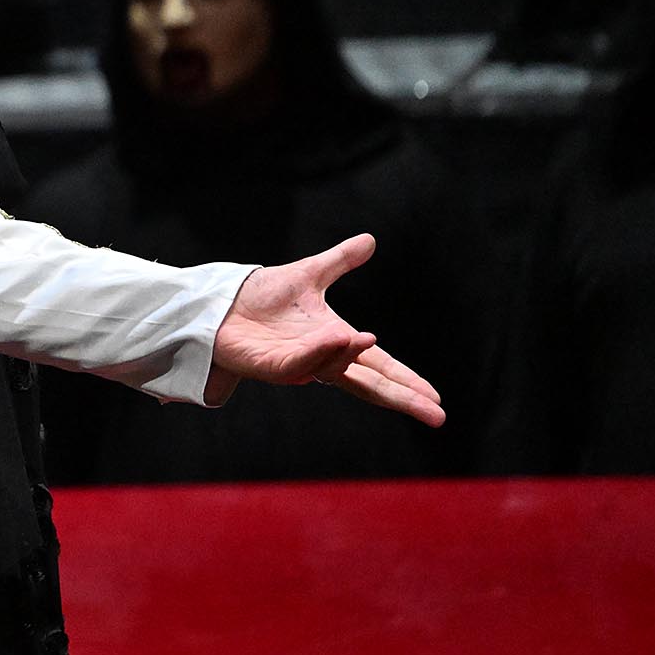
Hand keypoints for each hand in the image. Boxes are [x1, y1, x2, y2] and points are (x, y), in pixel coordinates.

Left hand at [206, 234, 444, 424]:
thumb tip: (369, 240)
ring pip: (333, 369)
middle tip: (435, 414)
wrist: (219, 302)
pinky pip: (298, 364)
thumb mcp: (309, 273)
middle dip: (400, 396)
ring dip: (352, 356)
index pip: (378, 365)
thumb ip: (340, 261)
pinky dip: (319, 354)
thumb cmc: (260, 296)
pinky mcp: (269, 366)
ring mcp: (296, 365)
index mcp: (335, 342)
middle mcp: (320, 359)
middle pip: (367, 383)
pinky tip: (340, 339)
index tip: (436, 399)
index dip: (406, 380)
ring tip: (370, 339)